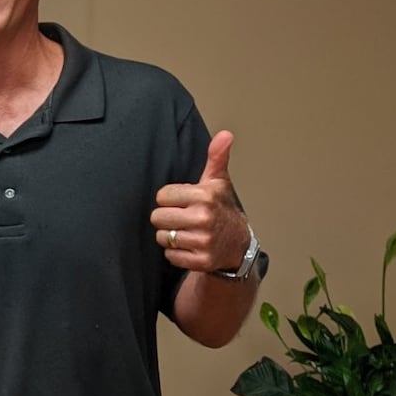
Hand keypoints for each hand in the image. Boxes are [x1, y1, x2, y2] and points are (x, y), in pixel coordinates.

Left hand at [151, 131, 249, 272]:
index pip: (162, 196)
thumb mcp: (218, 182)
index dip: (170, 199)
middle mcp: (204, 218)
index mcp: (205, 196)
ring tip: (187, 232)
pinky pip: (170, 255)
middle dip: (167, 218)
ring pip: (162, 237)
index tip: (184, 201)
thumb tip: (225, 134)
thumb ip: (216, 157)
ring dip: (171, 236)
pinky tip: (190, 246)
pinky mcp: (200, 260)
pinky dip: (176, 253)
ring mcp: (203, 241)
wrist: (238, 244)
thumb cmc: (221, 208)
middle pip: (158, 217)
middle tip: (183, 218)